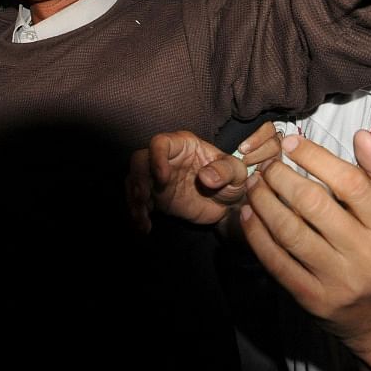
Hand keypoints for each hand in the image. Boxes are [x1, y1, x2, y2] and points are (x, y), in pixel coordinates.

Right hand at [140, 129, 280, 232]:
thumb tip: (206, 177)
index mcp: (183, 145)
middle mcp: (165, 158)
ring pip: (134, 181)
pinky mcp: (154, 196)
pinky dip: (138, 214)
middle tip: (144, 198)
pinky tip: (145, 227)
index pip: (160, 143)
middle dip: (138, 179)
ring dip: (134, 200)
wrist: (228, 205)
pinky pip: (138, 202)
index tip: (162, 178)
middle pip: (139, 160)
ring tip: (142, 218)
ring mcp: (156, 177)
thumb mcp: (237, 173)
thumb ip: (225, 170)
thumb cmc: (233, 180)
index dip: (156, 158)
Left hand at [240, 131, 370, 370]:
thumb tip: (362, 135)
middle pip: (314, 204)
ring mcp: (337, 280)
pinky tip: (247, 215)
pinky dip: (256, 235)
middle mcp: (365, 255)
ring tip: (253, 185)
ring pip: (290, 232)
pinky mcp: (312, 299)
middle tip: (267, 165)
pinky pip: (277, 262)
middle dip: (282, 177)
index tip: (291, 143)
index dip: (316, 157)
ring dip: (264, 202)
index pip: (350, 184)